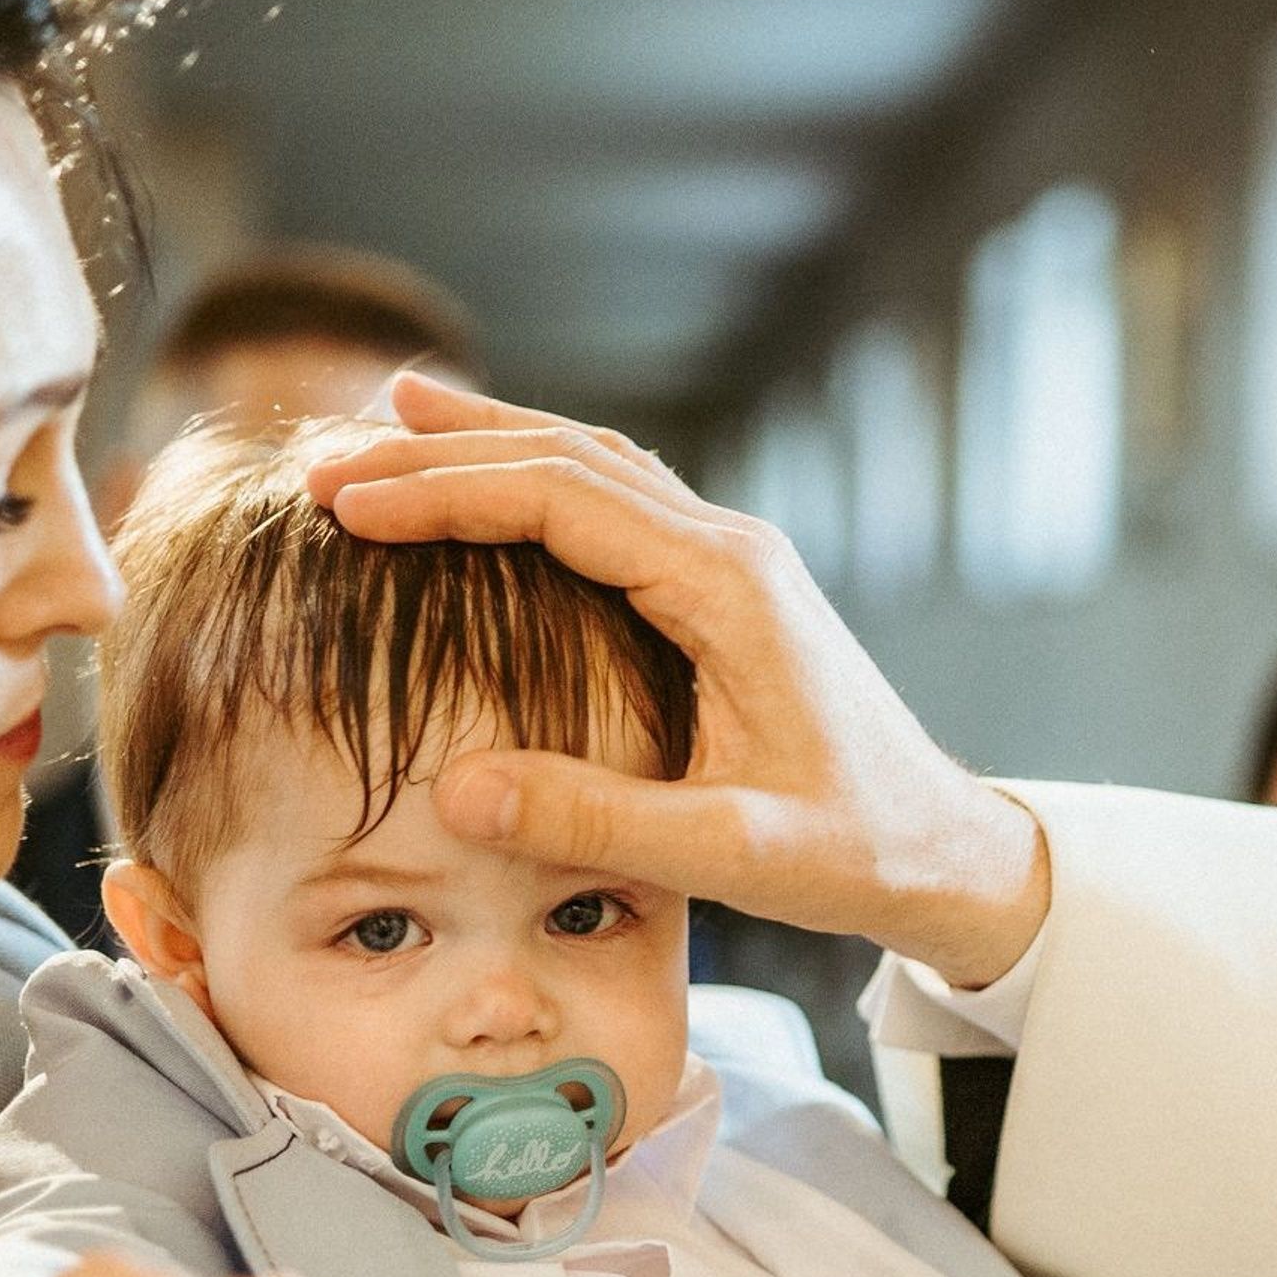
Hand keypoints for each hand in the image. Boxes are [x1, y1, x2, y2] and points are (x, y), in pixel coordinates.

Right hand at [308, 375, 1052, 985]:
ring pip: (597, 466)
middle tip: (329, 460)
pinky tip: (496, 481)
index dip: (446, 493)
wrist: (947, 848)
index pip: (561, 498)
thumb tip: (457, 793)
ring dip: (491, 446)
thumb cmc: (853, 851)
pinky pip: (624, 505)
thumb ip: (596, 822)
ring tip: (389, 422)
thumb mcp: (729, 854)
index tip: (346, 503)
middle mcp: (732, 550)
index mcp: (727, 587)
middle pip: (568, 460)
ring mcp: (736, 563)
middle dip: (443, 454)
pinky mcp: (733, 592)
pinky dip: (543, 480)